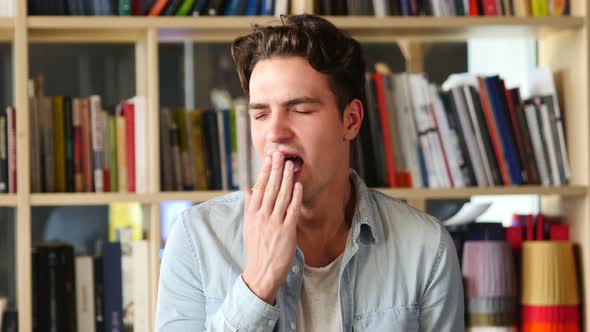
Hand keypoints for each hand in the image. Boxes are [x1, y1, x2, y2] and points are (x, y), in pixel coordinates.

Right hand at [241, 151, 302, 304]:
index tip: (269, 159)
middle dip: (276, 170)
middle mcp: (262, 216)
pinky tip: (298, 185)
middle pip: (270, 188)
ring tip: (291, 165)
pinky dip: (295, 197)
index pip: (258, 188)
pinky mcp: (286, 231)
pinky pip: (292, 210)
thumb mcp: (248, 226)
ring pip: (281, 196)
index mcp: (252, 214)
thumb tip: (247, 190)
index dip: (265, 172)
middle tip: (280, 154)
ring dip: (287, 179)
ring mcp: (274, 223)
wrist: (261, 272)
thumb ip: (249, 207)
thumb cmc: (256, 249)